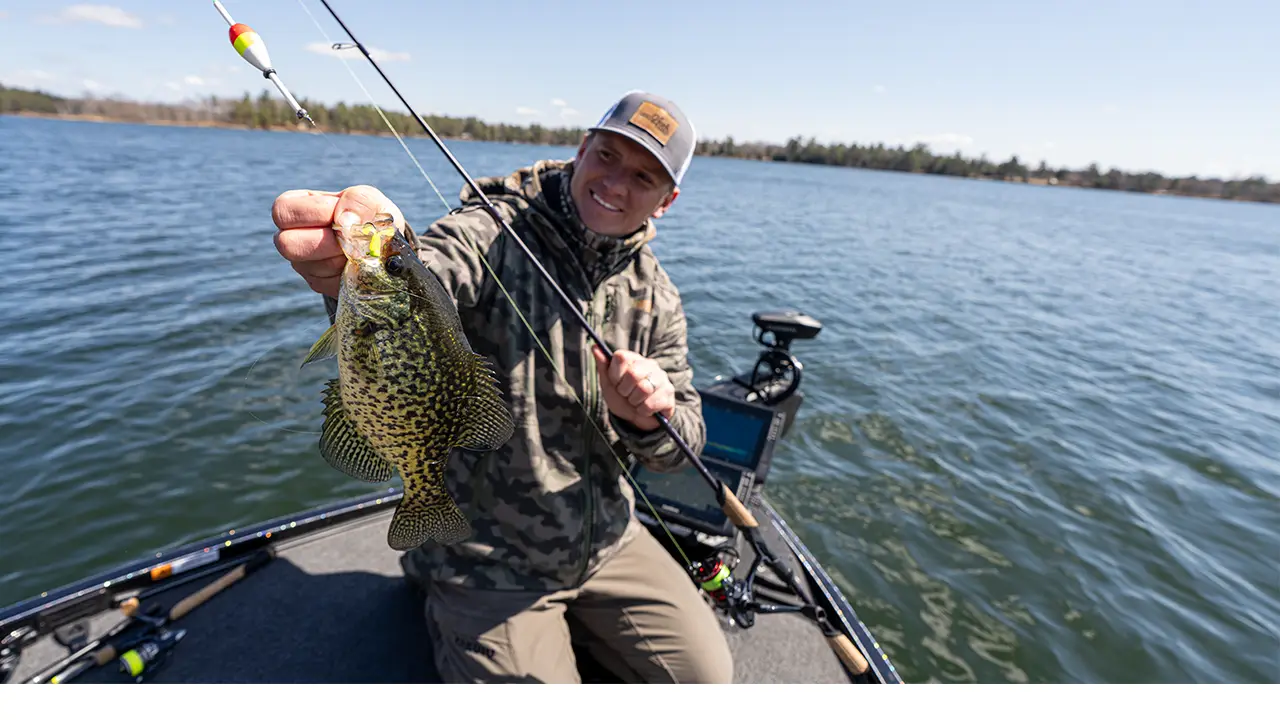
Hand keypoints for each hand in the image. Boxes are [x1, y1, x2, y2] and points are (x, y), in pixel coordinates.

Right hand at [271, 185, 404, 296]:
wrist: (385, 245)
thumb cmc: (370, 215)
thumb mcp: (369, 199)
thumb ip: (357, 200)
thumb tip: (343, 221)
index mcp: (296, 207)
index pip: (283, 210)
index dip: (314, 213)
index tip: (341, 216)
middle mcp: (292, 235)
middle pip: (287, 244)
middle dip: (326, 242)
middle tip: (349, 239)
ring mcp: (302, 262)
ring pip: (312, 266)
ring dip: (343, 257)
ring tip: (358, 249)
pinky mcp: (317, 283)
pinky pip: (328, 283)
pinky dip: (349, 273)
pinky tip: (357, 263)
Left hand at [591, 345, 673, 431]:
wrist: (636, 421)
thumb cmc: (622, 399)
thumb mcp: (608, 384)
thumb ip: (603, 366)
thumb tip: (594, 347)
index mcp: (634, 359)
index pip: (621, 357)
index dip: (615, 374)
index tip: (616, 383)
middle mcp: (650, 365)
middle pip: (633, 373)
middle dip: (624, 390)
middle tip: (626, 395)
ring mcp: (662, 378)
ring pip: (644, 389)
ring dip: (634, 402)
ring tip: (636, 402)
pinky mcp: (669, 394)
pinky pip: (651, 404)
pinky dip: (643, 411)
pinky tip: (645, 409)